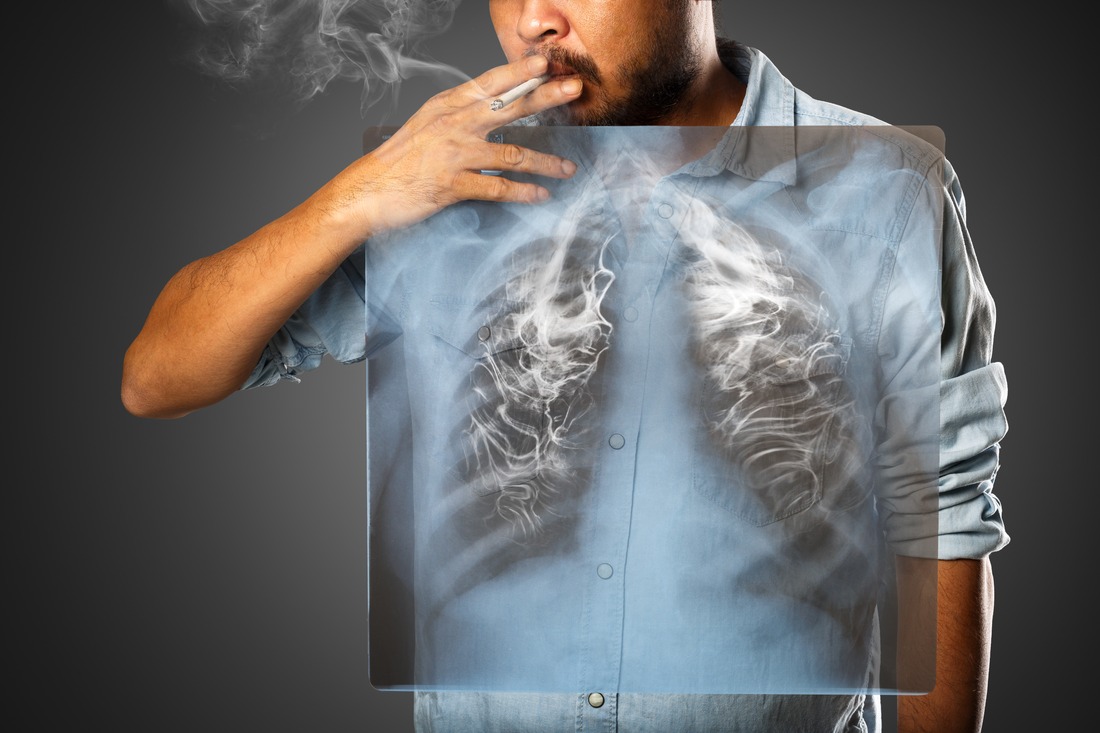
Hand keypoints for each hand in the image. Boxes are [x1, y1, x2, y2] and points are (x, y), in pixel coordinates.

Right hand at [315, 54, 581, 241]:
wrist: (369, 190)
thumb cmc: (402, 158)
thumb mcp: (429, 123)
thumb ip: (461, 114)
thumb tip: (495, 105)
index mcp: (449, 105)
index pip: (492, 82)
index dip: (521, 71)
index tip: (546, 63)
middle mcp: (454, 124)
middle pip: (510, 106)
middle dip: (545, 96)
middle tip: (573, 89)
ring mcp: (454, 154)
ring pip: (513, 154)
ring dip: (545, 162)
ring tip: (568, 168)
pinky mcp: (453, 185)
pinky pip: (498, 188)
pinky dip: (523, 192)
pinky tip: (541, 194)